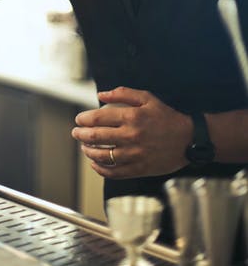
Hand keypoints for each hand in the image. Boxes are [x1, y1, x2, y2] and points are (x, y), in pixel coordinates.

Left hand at [71, 86, 192, 178]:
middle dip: (81, 135)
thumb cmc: (167, 116)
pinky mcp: (140, 168)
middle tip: (76, 133)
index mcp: (131, 117)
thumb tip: (101, 94)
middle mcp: (131, 136)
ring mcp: (135, 154)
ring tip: (84, 148)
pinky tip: (96, 164)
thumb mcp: (147, 97)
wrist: (188, 139)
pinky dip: (101, 169)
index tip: (79, 120)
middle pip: (97, 137)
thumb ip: (122, 93)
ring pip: (103, 156)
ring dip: (89, 152)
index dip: (84, 119)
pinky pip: (115, 172)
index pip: (98, 118)